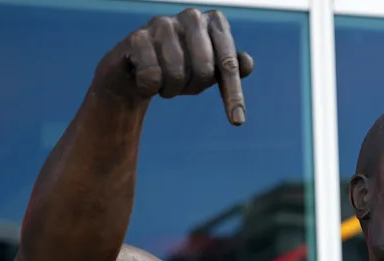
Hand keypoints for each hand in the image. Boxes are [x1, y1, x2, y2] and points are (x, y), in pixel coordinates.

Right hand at [94, 8, 252, 124]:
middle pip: (204, 70)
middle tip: (184, 84)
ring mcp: (163, 23)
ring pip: (177, 74)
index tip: (238, 122)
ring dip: (171, 89)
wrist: (136, 68)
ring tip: (164, 80)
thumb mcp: (212, 70)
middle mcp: (192, 16)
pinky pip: (152, 76)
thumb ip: (232, 67)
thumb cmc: (183, 67)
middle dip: (194, 87)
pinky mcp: (138, 36)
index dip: (233, 95)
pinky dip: (151, 87)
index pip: (229, 64)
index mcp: (215, 22)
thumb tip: (247, 62)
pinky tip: (145, 78)